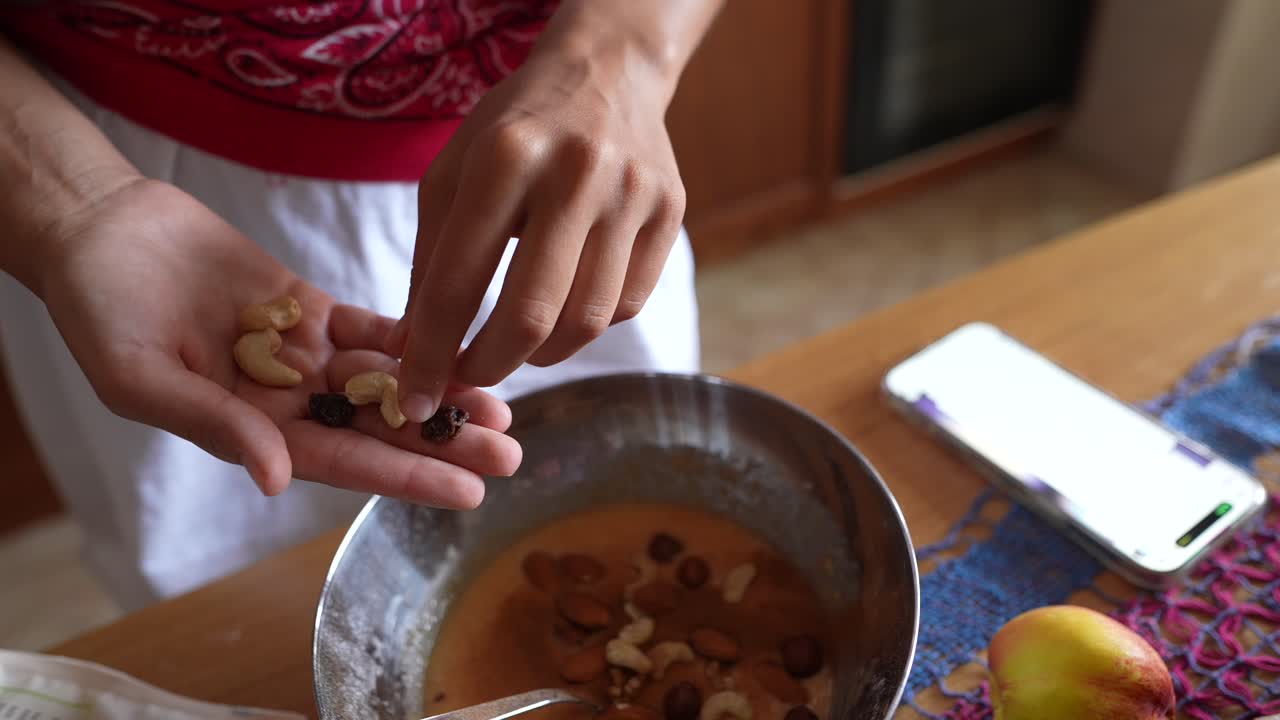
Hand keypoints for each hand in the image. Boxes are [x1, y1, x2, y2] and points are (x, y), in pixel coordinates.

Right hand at [37, 178, 520, 507]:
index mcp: (247, 430)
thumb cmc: (100, 312)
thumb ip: (213, 424)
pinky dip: (414, 338)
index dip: (405, 477)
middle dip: (441, 443)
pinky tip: (462, 347)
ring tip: (501, 410)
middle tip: (511, 456)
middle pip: (377, 428)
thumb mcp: (142, 377)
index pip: (341, 462)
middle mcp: (284, 401)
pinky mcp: (309, 308)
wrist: (100, 231)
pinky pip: (371, 328)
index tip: (467, 493)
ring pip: (385, 380)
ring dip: (441, 393)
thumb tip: (274, 478)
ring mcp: (301, 353)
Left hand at [389, 25, 687, 421]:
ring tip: (516, 344)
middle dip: (489, 365)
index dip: (430, 352)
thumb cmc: (515, 129)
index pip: (458, 280)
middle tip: (468, 378)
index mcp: (505, 155)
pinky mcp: (671, 211)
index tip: (414, 399)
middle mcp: (575, 173)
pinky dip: (588, 324)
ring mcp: (632, 193)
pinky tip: (566, 305)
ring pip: (587, 320)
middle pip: (531, 314)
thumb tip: (414, 350)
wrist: (608, 73)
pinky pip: (627, 303)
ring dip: (541, 353)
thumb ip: (430, 261)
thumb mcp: (453, 173)